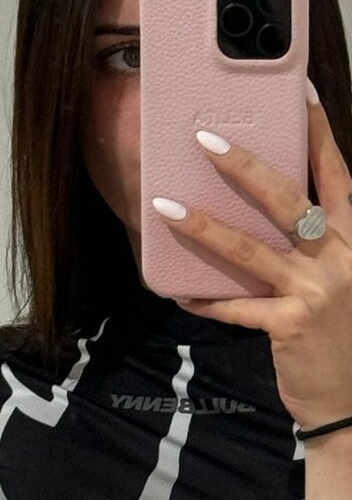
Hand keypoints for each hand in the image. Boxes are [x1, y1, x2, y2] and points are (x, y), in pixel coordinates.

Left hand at [151, 80, 351, 431]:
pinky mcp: (291, 324)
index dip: (320, 137)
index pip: (336, 178)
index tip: (299, 98)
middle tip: (206, 140)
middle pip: (288, 200)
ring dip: (204, 226)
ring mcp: (316, 290)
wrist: (351, 401)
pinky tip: (180, 294)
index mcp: (351, 243)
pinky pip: (237, 306)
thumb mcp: (335, 286)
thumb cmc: (339, 340)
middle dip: (245, 166)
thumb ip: (308, 253)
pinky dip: (207, 300)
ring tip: (166, 208)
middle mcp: (339, 258)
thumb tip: (257, 226)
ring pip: (251, 249)